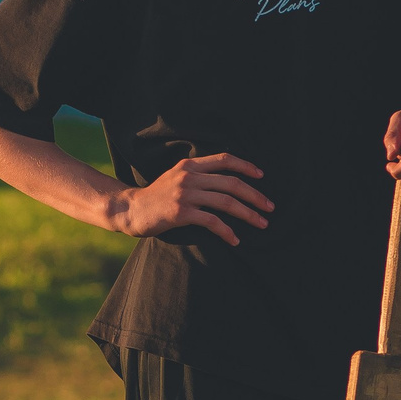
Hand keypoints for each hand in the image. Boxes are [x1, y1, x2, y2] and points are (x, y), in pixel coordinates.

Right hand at [107, 153, 272, 245]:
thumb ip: (197, 175)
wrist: (130, 209)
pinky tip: (235, 239)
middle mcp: (188, 177)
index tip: (262, 176)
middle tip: (270, 207)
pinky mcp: (181, 213)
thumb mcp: (175, 178)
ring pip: (226, 202)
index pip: (225, 160)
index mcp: (189, 166)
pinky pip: (212, 222)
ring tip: (261, 223)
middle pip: (231, 183)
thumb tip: (226, 182)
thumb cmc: (156, 197)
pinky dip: (227, 231)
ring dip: (248, 214)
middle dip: (255, 196)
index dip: (246, 166)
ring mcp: (185, 194)